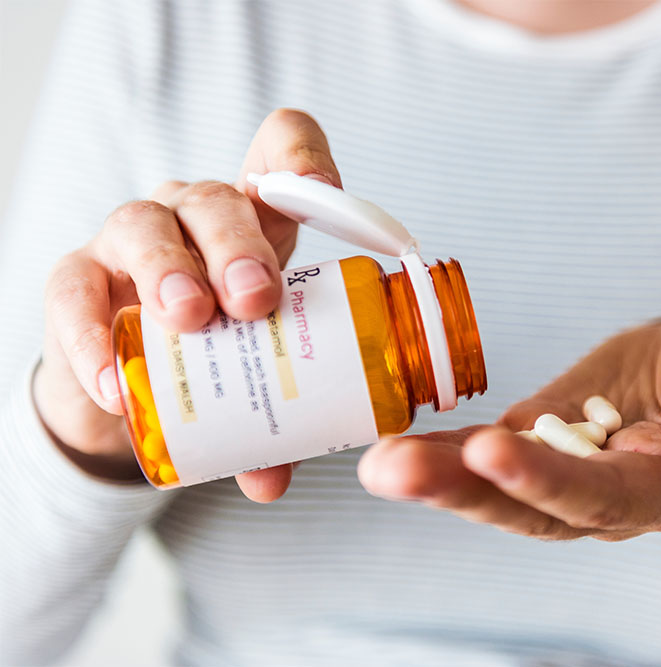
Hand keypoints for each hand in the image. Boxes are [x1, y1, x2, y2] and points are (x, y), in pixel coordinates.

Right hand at [34, 109, 339, 500]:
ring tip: (191, 320)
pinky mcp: (76, 280)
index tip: (329, 197)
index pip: (279, 155)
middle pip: (215, 199)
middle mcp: (193, 216)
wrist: (128, 379)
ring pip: (145, 226)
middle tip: (257, 300)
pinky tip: (116, 383)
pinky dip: (95, 337)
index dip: (304, 161)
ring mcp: (130, 241)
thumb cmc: (214, 354)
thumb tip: (272, 480)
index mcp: (255, 222)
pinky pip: (75, 292)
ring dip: (171, 271)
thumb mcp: (256, 375)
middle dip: (238, 246)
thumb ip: (272, 423)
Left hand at [358, 297, 660, 539]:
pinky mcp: (543, 440)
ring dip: (438, 477)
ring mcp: (570, 471)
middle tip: (392, 469)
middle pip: (531, 508)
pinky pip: (490, 453)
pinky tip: (399, 445)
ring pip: (500, 490)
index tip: (491, 450)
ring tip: (379, 464)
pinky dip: (445, 452)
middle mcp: (612, 496)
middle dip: (461, 490)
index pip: (603, 496)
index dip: (547, 480)